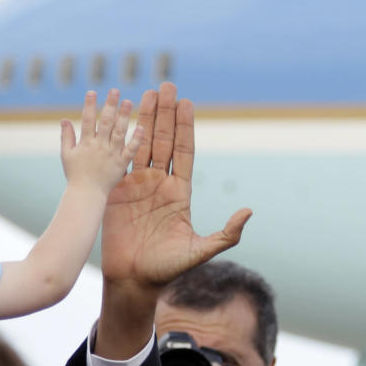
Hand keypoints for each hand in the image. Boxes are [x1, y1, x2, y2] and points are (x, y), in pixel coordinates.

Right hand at [61, 89, 143, 195]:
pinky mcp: (121, 164)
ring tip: (128, 101)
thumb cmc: (75, 175)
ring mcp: (111, 155)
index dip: (89, 105)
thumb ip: (67, 136)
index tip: (92, 92)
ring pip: (119, 132)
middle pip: (106, 122)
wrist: (86, 195)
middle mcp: (99, 146)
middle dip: (110, 105)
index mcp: (85, 143)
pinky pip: (130, 150)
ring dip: (124, 116)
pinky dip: (136, 139)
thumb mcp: (66, 155)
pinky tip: (141, 127)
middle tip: (115, 91)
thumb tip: (64, 119)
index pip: (87, 120)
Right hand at [101, 82, 251, 291]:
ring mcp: (137, 186)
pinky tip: (123, 118)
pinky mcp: (117, 193)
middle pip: (164, 141)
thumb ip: (226, 233)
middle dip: (165, 113)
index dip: (185, 127)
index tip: (186, 103)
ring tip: (148, 92)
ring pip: (142, 145)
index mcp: (179, 193)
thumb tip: (248, 212)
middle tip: (167, 85)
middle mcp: (160, 185)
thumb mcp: (201, 250)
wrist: (134, 281)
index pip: (184, 152)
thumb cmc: (167, 270)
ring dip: (145, 119)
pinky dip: (122, 139)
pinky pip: (120, 160)